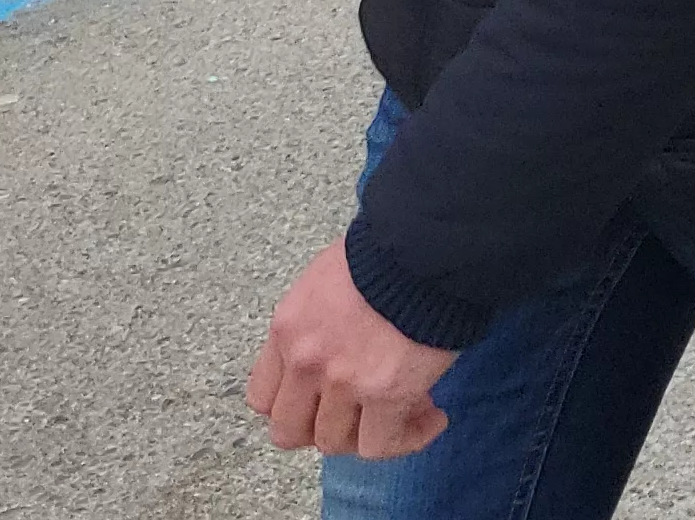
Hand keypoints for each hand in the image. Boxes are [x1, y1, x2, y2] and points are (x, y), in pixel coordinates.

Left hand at [248, 240, 452, 460]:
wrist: (428, 249)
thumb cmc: (387, 254)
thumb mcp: (328, 279)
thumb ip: (319, 319)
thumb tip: (341, 336)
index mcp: (287, 331)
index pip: (262, 398)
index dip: (295, 406)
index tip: (325, 399)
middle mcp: (306, 363)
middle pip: (290, 432)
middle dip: (325, 429)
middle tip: (360, 414)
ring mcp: (344, 383)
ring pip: (336, 443)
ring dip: (369, 433)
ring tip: (409, 409)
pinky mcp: (387, 394)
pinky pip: (381, 444)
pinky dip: (406, 439)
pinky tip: (431, 419)